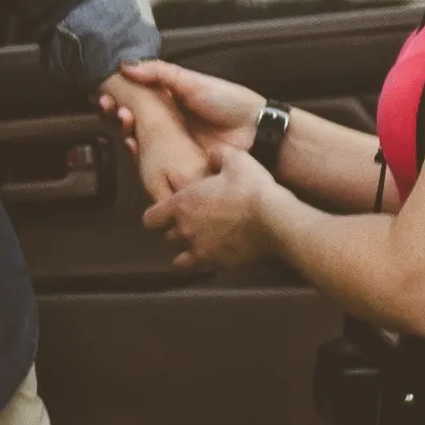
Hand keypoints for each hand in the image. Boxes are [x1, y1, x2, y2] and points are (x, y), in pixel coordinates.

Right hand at [103, 59, 264, 161]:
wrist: (255, 132)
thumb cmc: (229, 102)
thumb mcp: (192, 82)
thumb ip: (160, 73)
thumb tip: (125, 65)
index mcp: (170, 99)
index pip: (137, 97)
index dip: (119, 96)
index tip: (106, 94)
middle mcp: (168, 122)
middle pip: (133, 120)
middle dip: (117, 114)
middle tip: (112, 109)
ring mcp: (171, 144)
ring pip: (139, 140)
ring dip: (125, 131)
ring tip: (124, 122)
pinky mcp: (177, 164)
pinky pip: (153, 161)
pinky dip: (139, 155)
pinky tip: (132, 146)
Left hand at [143, 143, 282, 273]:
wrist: (274, 219)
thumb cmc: (251, 187)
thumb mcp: (235, 159)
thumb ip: (218, 156)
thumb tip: (213, 157)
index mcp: (182, 205)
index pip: (151, 219)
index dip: (157, 216)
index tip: (165, 215)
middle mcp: (186, 231)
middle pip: (168, 238)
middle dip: (177, 232)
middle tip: (193, 224)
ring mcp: (202, 251)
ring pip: (183, 260)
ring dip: (189, 252)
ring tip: (202, 245)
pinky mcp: (220, 266)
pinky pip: (208, 268)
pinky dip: (212, 263)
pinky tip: (223, 254)